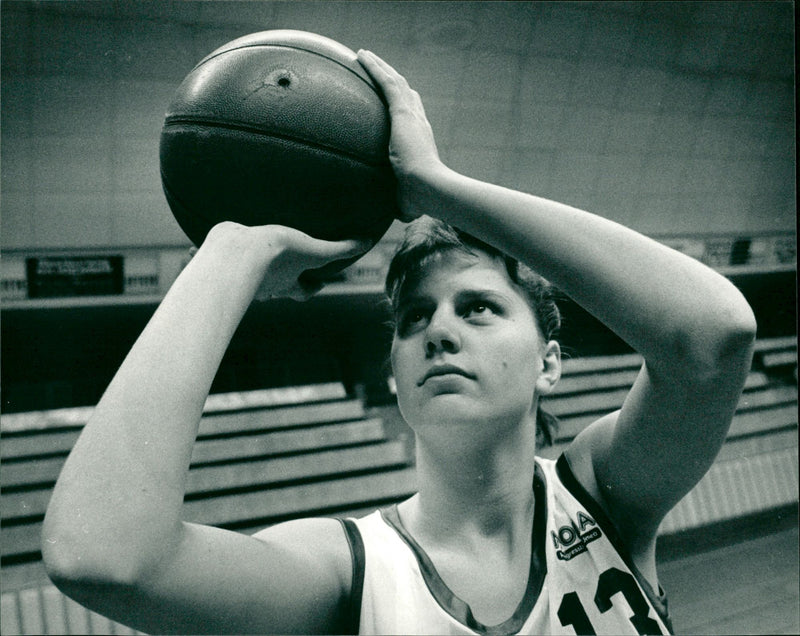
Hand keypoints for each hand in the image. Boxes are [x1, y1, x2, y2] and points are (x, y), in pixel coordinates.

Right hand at [204, 222, 368, 301]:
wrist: (236, 251)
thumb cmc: (275, 256)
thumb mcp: (315, 251)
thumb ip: (340, 249)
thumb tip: (367, 241)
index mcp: (285, 283)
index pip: (303, 292)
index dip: (311, 288)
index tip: (318, 282)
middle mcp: (264, 282)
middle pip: (276, 289)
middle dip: (280, 281)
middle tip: (285, 268)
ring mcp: (241, 274)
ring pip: (245, 276)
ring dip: (248, 267)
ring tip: (250, 251)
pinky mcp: (221, 256)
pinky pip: (220, 255)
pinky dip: (218, 250)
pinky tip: (210, 240)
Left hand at [357, 49, 442, 220]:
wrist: (428, 188)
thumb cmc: (421, 200)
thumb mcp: (407, 199)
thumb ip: (403, 203)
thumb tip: (400, 217)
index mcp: (421, 141)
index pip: (414, 116)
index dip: (406, 106)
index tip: (397, 100)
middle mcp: (419, 123)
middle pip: (406, 94)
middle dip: (392, 80)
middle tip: (378, 71)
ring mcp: (412, 116)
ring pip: (395, 82)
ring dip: (380, 67)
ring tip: (364, 56)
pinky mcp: (403, 112)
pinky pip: (386, 83)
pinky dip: (375, 67)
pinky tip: (361, 56)